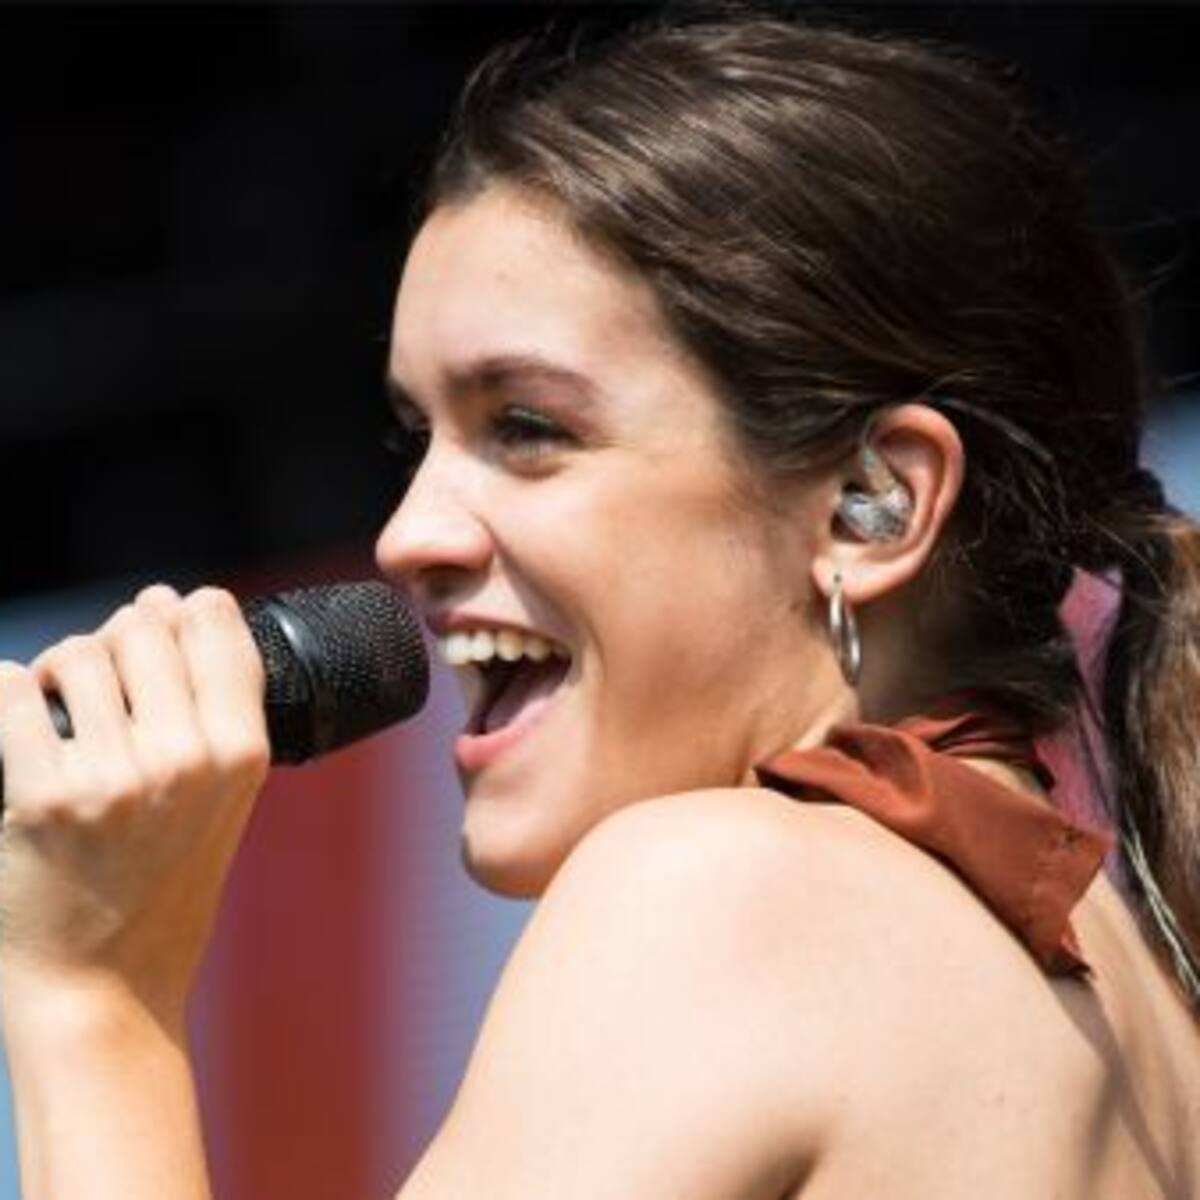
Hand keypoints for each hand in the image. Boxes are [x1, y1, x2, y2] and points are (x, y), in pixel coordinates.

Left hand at [0, 585, 268, 1028]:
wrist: (106, 988)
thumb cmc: (164, 886)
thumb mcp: (225, 799)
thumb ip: (213, 707)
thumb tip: (166, 602)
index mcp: (243, 752)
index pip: (214, 621)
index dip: (183, 610)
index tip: (162, 624)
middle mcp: (188, 759)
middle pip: (142, 627)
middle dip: (116, 636)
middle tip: (105, 673)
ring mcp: (117, 778)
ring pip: (79, 654)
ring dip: (62, 666)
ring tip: (61, 700)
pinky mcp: (44, 798)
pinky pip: (14, 692)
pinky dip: (8, 692)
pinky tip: (19, 713)